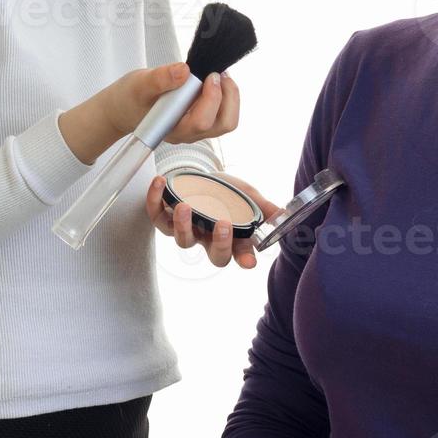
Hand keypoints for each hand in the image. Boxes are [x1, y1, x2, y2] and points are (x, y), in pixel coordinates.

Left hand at [145, 171, 284, 269]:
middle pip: (213, 254)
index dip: (244, 258)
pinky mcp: (166, 217)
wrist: (204, 177)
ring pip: (183, 239)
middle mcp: (208, 239)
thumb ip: (266, 208)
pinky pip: (157, 216)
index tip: (249, 261)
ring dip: (182, 225)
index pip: (240, 254)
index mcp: (232, 238)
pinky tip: (160, 182)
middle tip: (222, 224)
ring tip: (184, 206)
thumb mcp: (249, 197)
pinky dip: (155, 200)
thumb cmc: (228, 192)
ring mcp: (188, 229)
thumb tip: (283, 215)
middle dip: (218, 242)